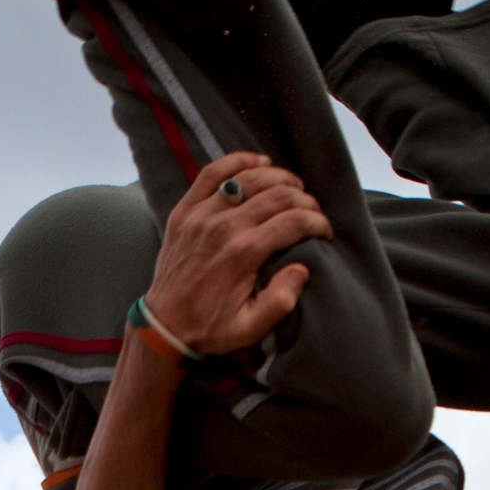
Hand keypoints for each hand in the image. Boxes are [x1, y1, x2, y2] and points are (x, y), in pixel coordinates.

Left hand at [142, 152, 331, 353]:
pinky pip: (212, 173)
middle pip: (277, 195)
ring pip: (249, 178)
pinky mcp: (185, 210)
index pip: (293, 222)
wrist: (164, 326)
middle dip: (304, 200)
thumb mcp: (251, 328)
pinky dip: (238, 161)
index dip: (317, 222)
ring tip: (294, 187)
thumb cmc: (210, 328)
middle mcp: (223, 227)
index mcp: (243, 254)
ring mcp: (201, 215)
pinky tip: (259, 161)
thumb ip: (281, 301)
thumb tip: (302, 269)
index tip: (324, 230)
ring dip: (278, 177)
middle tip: (313, 211)